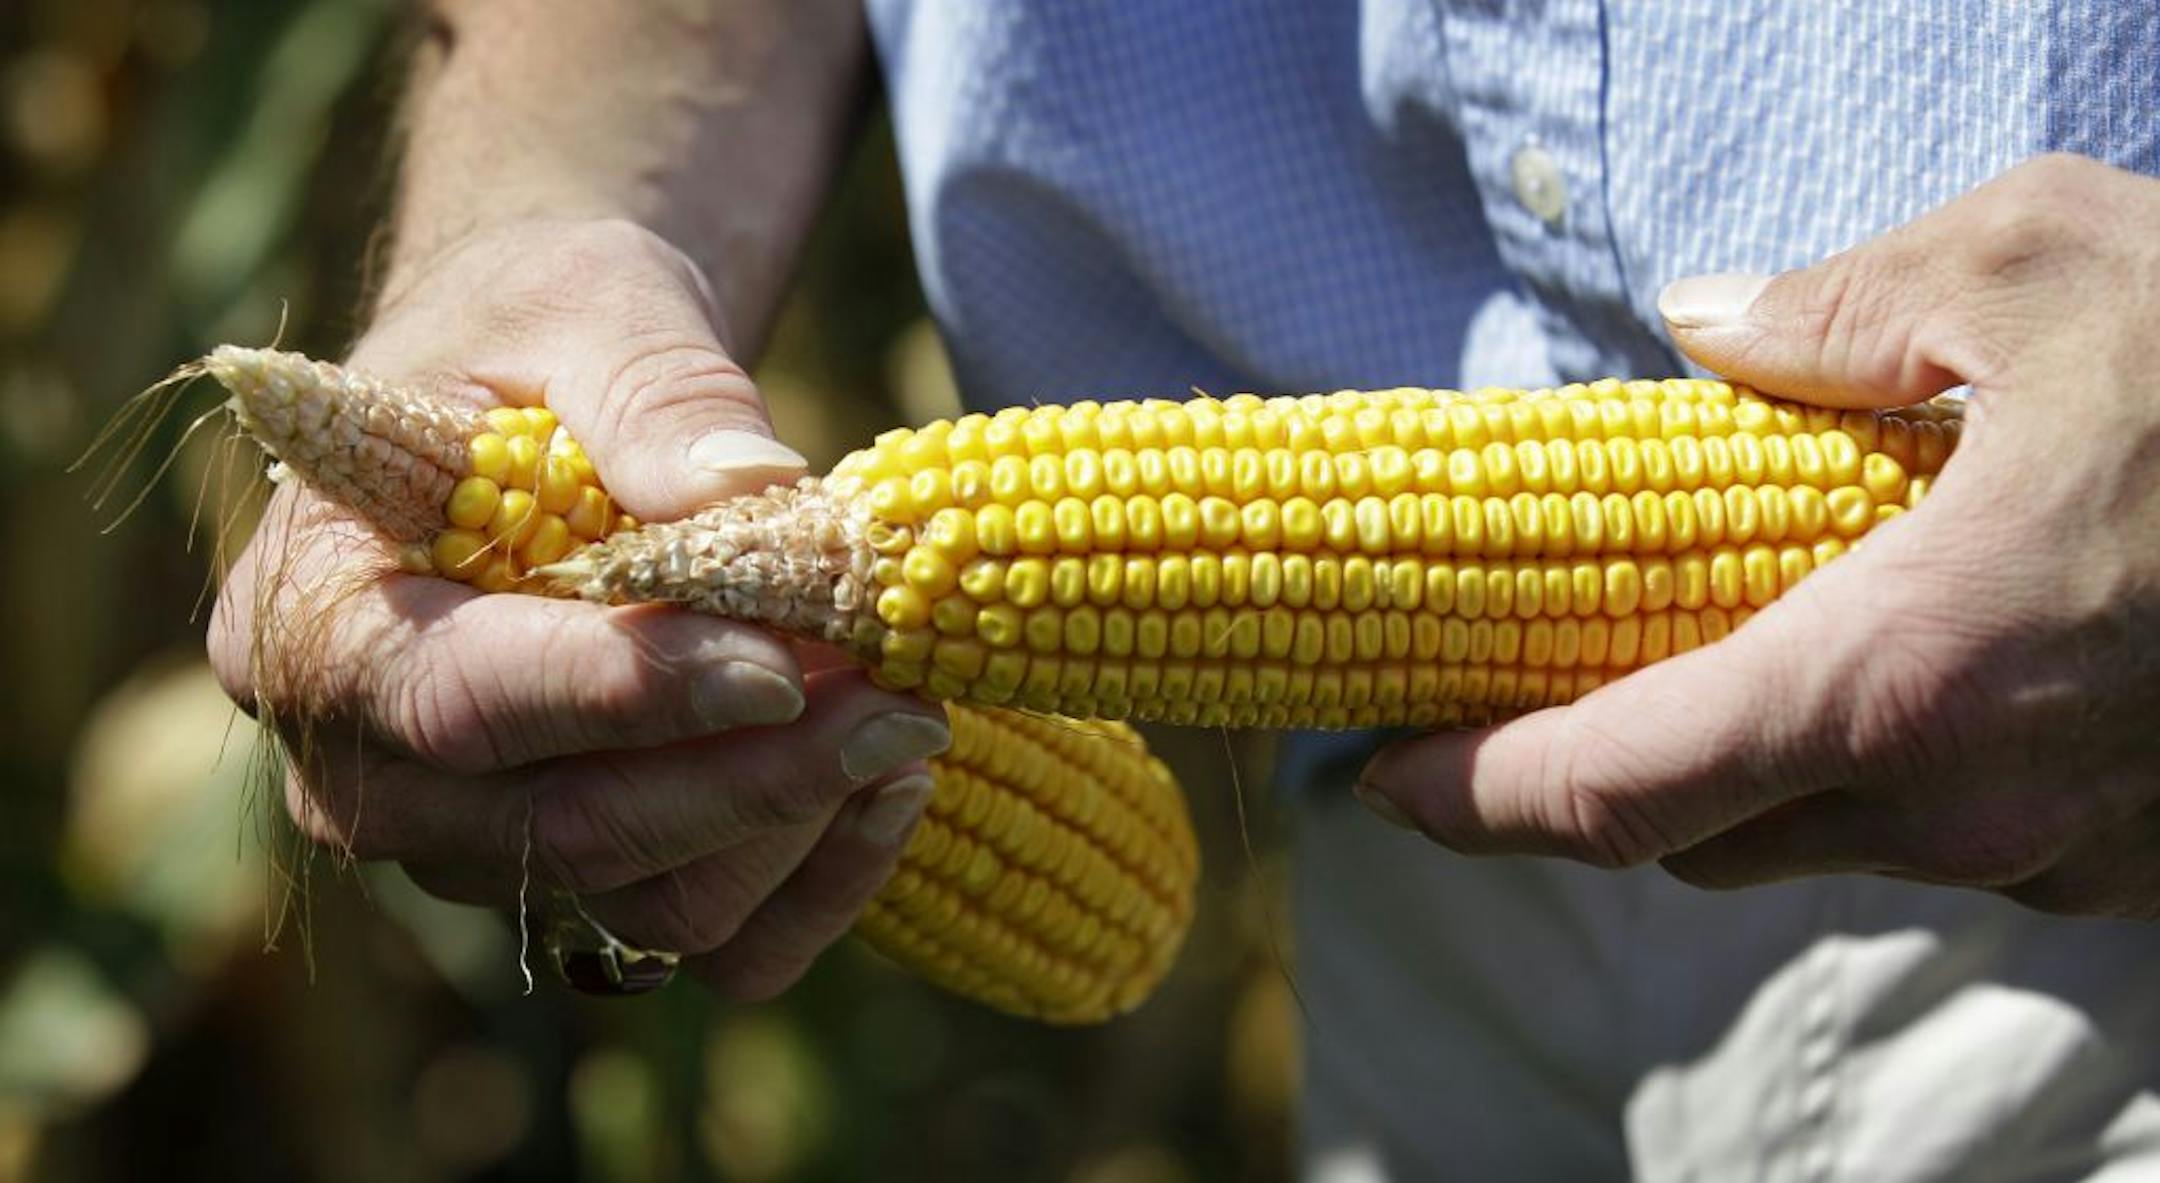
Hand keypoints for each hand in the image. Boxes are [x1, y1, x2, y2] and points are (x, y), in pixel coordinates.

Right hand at [208, 218, 949, 995]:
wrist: (552, 395)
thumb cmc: (543, 334)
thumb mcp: (588, 310)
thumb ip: (653, 395)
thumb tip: (754, 487)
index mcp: (314, 619)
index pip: (464, 700)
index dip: (628, 693)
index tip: (783, 666)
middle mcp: (369, 771)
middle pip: (564, 832)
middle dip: (748, 776)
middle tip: (899, 701)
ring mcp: (480, 848)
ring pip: (653, 907)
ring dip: (800, 825)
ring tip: (910, 713)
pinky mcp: (585, 887)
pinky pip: (715, 944)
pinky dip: (817, 887)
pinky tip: (893, 788)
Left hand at [1356, 154, 2159, 918]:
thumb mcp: (2043, 267)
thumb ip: (1842, 312)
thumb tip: (1712, 328)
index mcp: (1898, 685)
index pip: (1607, 789)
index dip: (1468, 795)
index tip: (1373, 781)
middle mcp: (1969, 815)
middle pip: (1697, 836)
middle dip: (1587, 781)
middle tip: (1508, 701)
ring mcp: (2068, 863)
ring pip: (1830, 839)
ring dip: (1742, 766)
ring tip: (1690, 660)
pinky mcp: (2149, 869)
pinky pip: (1958, 833)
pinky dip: (1883, 765)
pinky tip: (1893, 661)